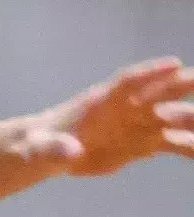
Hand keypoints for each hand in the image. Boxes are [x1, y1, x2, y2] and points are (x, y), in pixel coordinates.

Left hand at [14, 57, 193, 175]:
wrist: (48, 153)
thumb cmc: (38, 145)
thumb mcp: (41, 149)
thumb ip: (54, 149)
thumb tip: (71, 152)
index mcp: (99, 103)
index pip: (128, 82)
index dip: (150, 73)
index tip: (175, 64)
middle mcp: (124, 109)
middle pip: (158, 92)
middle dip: (183, 85)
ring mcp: (136, 125)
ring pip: (173, 118)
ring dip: (192, 118)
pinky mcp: (143, 144)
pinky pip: (173, 143)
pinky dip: (191, 147)